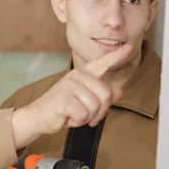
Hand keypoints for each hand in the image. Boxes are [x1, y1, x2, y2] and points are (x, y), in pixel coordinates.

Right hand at [12, 44, 132, 147]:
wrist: (38, 117)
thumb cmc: (61, 109)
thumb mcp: (84, 102)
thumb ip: (101, 95)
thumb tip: (119, 91)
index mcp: (82, 74)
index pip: (102, 64)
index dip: (116, 56)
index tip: (130, 46)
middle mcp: (77, 76)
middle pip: (106, 96)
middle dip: (98, 112)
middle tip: (84, 115)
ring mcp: (70, 85)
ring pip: (95, 107)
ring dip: (86, 118)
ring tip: (72, 115)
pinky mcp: (65, 98)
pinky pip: (84, 115)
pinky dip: (76, 122)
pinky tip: (66, 117)